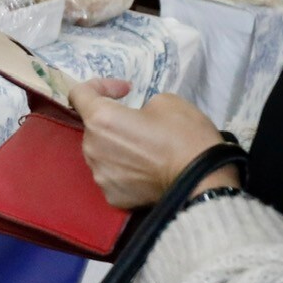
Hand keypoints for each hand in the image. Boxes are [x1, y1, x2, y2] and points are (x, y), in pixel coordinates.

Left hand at [65, 79, 233, 208]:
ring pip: (101, 153)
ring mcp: (100, 175)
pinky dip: (125, 170)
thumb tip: (136, 119)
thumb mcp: (166, 101)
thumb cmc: (184, 135)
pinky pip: (112, 175)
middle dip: (113, 121)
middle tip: (141, 122)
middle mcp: (92, 148)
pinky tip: (146, 170)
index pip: (80, 94)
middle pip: (93, 127)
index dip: (100, 85)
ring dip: (117, 146)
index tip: (125, 90)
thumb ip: (139, 106)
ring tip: (145, 149)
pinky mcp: (112, 196)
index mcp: (101, 119)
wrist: (202, 181)